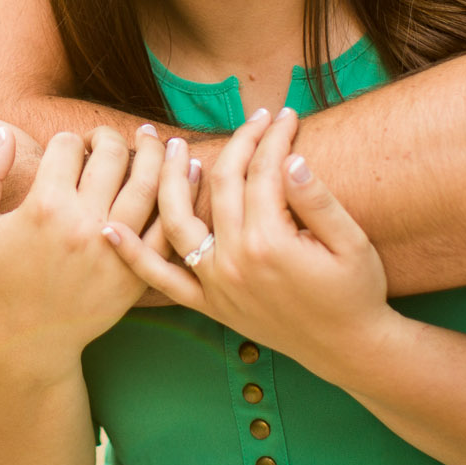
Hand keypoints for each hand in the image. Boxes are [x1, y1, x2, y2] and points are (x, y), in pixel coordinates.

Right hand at [0, 124, 162, 358]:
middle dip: (107, 136)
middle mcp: (83, 224)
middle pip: (111, 155)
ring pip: (147, 182)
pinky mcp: (135, 272)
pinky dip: (180, 193)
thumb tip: (2, 132)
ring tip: (151, 139)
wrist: (25, 341)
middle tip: (104, 141)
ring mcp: (114, 249)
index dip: (66, 140)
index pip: (66, 145)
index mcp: (44, 207)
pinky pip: (165, 227)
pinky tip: (185, 170)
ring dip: (153, 152)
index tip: (65, 150)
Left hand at [104, 107, 394, 385]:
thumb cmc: (355, 292)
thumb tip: (290, 159)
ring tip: (172, 147)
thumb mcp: (352, 243)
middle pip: (221, 184)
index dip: (274, 137)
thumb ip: (318, 200)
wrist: (348, 348)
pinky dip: (133, 255)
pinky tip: (109, 228)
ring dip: (169, 179)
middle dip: (237, 143)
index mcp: (271, 241)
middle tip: (253, 119)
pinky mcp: (209, 304)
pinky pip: (161, 280)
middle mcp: (234, 260)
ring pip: (177, 221)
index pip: (263, 170)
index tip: (286, 115)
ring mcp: (216, 283)